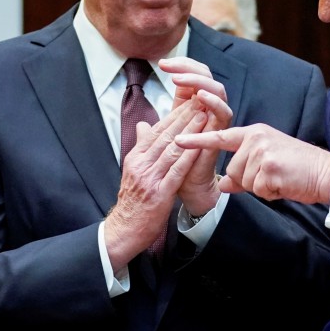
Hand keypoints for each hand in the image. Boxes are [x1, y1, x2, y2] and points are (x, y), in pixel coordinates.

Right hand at [104, 100, 206, 268]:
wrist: (125, 229)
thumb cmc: (133, 201)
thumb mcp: (133, 171)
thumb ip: (141, 148)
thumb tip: (144, 126)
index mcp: (135, 157)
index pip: (156, 130)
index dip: (173, 115)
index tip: (188, 102)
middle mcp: (141, 164)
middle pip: (165, 135)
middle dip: (184, 116)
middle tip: (199, 101)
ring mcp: (149, 178)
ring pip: (172, 149)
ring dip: (190, 131)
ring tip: (204, 116)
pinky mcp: (160, 193)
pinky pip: (177, 170)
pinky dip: (189, 156)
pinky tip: (200, 145)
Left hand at [158, 57, 232, 215]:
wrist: (187, 186)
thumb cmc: (176, 164)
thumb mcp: (162, 144)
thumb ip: (154, 130)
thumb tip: (140, 122)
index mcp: (194, 106)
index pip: (193, 74)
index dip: (180, 65)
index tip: (161, 64)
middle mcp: (208, 109)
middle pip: (206, 75)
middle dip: (187, 68)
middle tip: (168, 67)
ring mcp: (217, 119)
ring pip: (217, 89)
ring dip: (198, 82)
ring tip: (178, 80)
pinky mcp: (222, 131)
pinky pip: (223, 112)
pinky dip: (212, 103)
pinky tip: (198, 97)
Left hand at [175, 124, 329, 204]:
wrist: (324, 174)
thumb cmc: (297, 170)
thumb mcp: (266, 165)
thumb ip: (243, 172)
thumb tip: (224, 184)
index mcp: (253, 133)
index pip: (220, 137)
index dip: (198, 140)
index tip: (177, 141)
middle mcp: (255, 138)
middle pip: (232, 169)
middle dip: (249, 181)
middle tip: (272, 176)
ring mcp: (262, 151)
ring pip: (242, 180)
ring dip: (259, 187)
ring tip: (278, 179)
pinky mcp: (269, 166)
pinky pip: (256, 189)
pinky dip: (269, 192)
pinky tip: (282, 184)